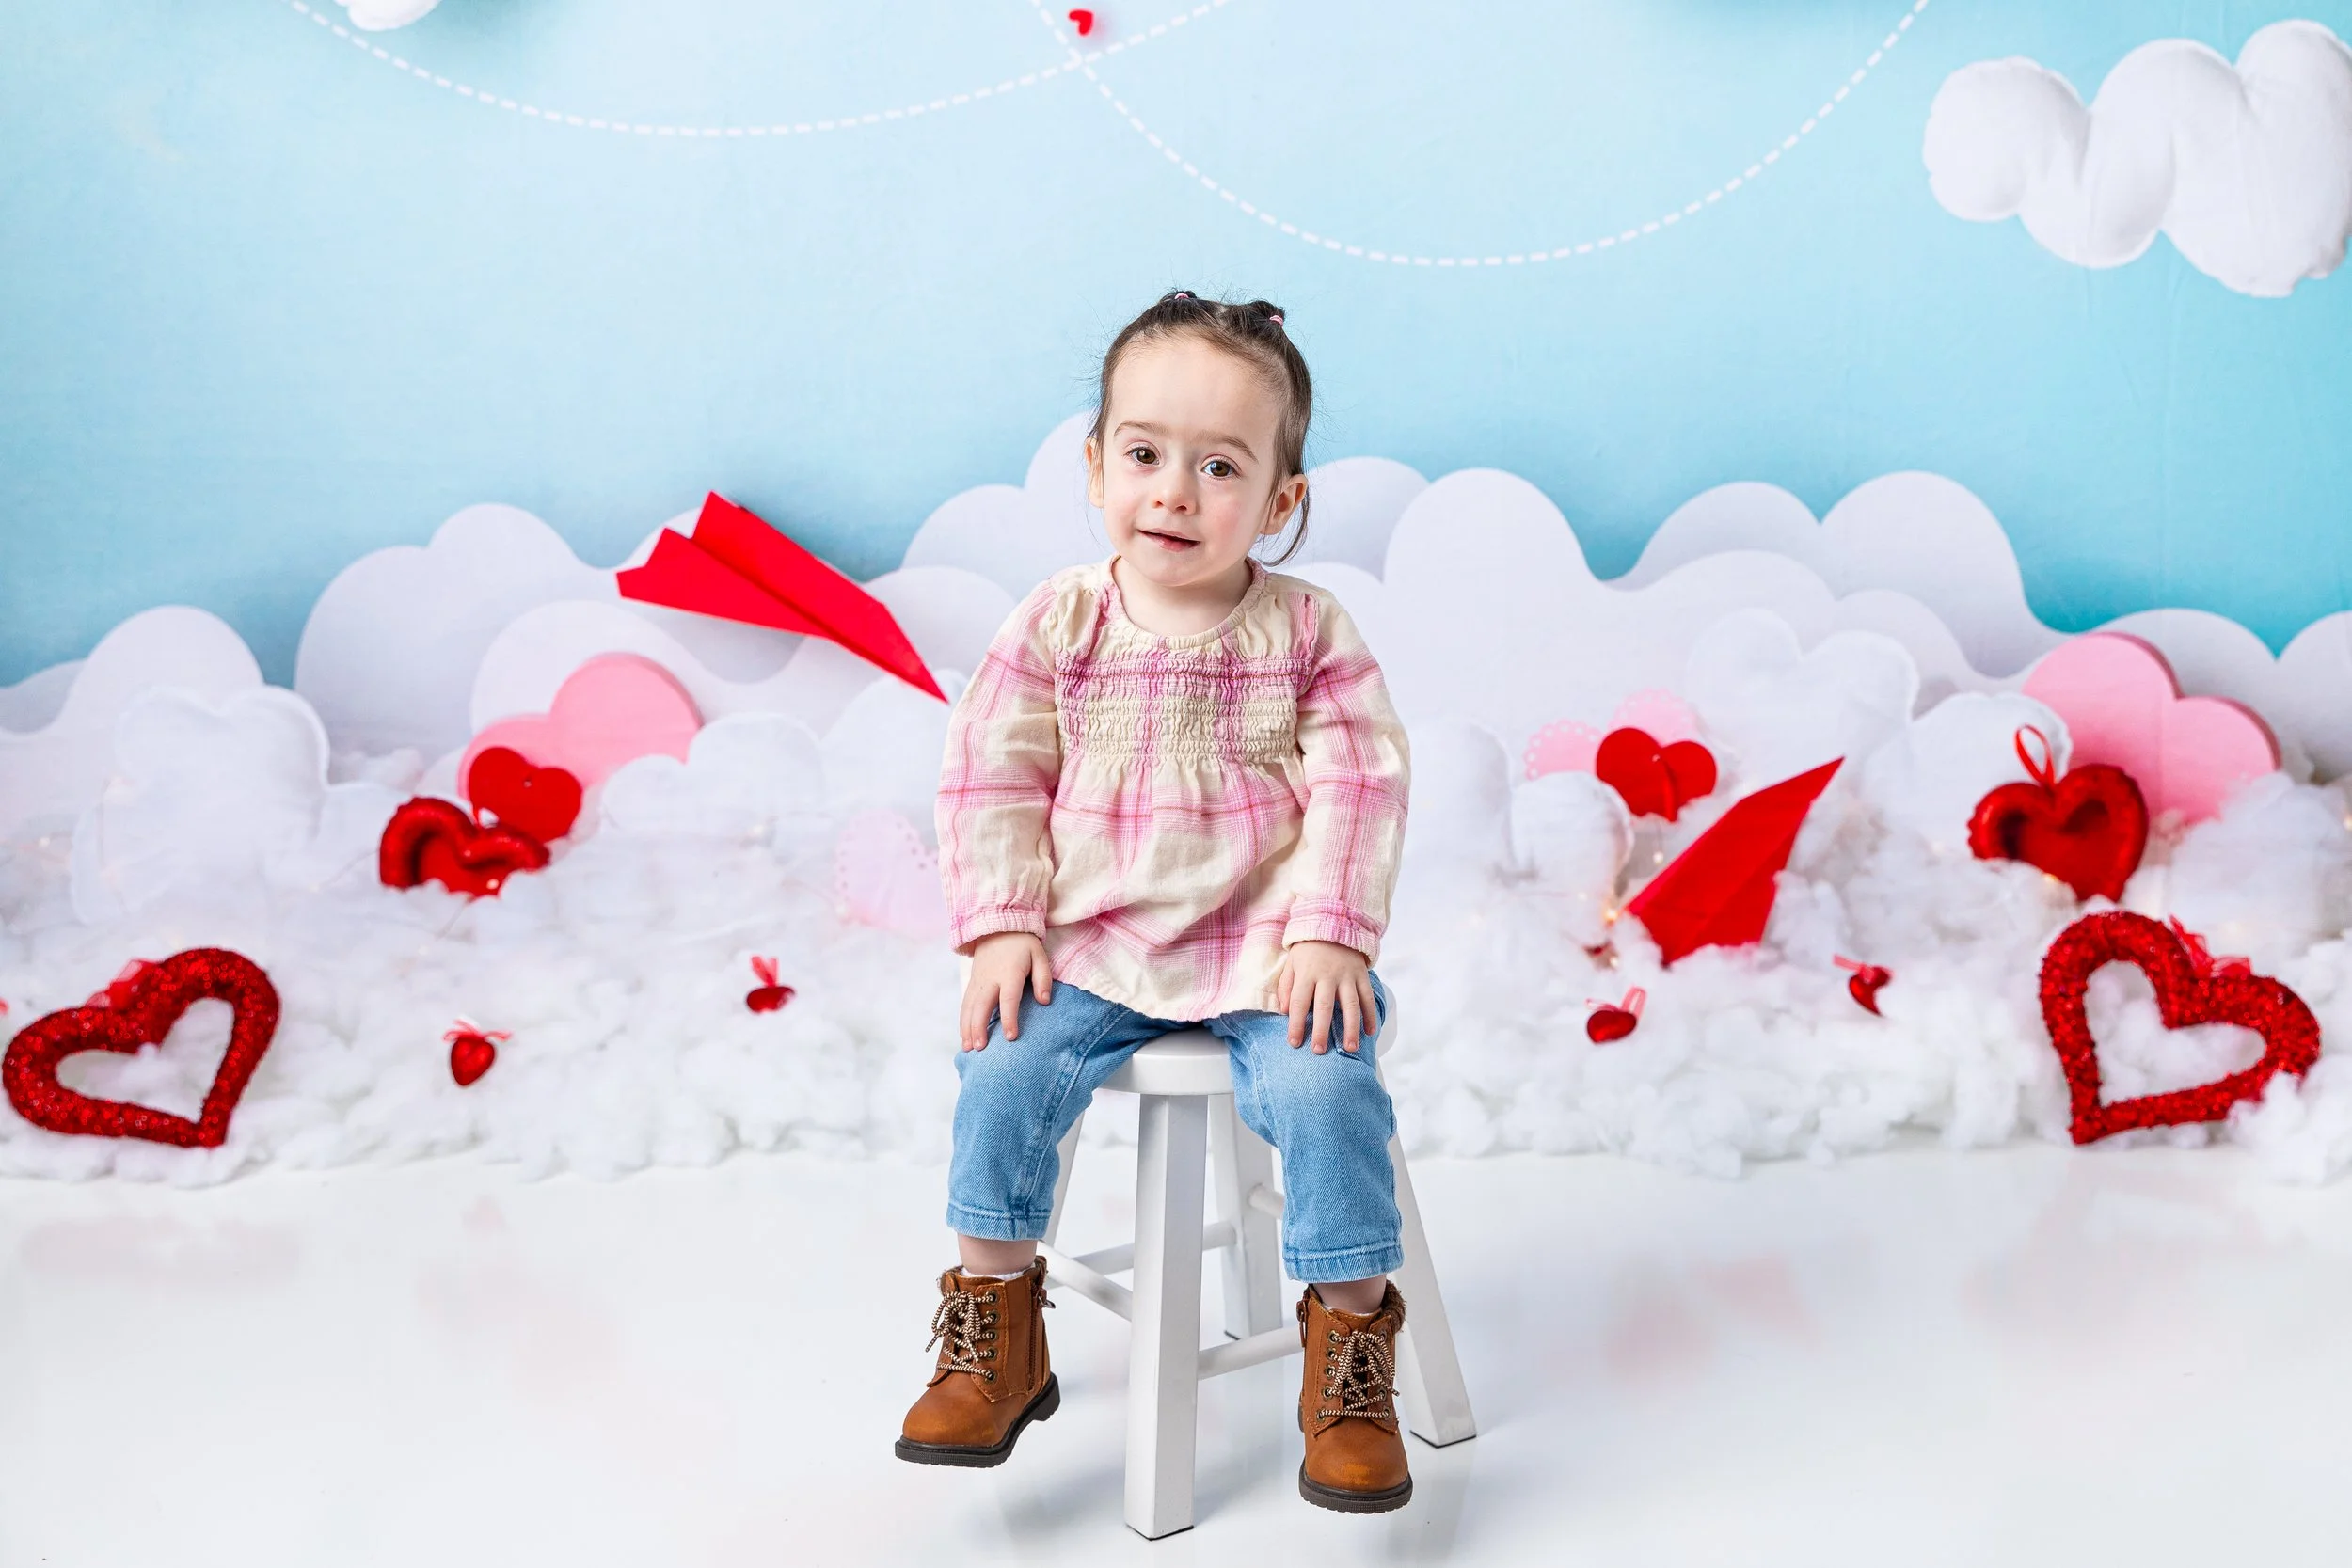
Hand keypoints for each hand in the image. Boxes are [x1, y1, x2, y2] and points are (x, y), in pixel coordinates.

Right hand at [961, 932, 1052, 1050]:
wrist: (998, 927)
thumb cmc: (1023, 945)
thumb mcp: (1039, 956)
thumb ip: (1044, 978)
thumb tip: (1045, 1001)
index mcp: (1009, 973)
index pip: (1008, 999)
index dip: (1009, 1018)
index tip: (1010, 1037)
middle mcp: (990, 978)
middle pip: (981, 1005)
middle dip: (979, 1027)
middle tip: (980, 1048)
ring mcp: (978, 981)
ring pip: (969, 1006)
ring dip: (967, 1028)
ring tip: (968, 1048)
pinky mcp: (972, 982)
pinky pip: (965, 1003)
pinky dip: (963, 1020)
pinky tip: (964, 1036)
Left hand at [1276, 940, 1376, 1054]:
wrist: (1334, 925)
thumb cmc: (1308, 951)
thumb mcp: (1291, 964)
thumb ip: (1286, 988)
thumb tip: (1286, 1012)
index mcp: (1307, 974)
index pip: (1299, 1002)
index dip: (1296, 1024)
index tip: (1294, 1043)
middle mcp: (1327, 976)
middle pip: (1324, 1007)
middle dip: (1321, 1030)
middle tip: (1319, 1051)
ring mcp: (1347, 976)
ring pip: (1351, 1005)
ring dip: (1351, 1028)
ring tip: (1350, 1048)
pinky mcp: (1361, 975)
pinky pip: (1367, 997)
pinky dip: (1370, 1015)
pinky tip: (1370, 1032)